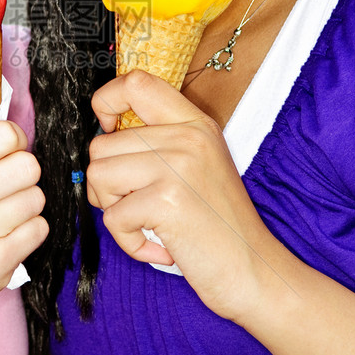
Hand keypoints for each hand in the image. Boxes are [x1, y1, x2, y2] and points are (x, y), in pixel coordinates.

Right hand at [0, 121, 46, 341]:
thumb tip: (15, 136)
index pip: (5, 134)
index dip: (15, 144)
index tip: (7, 157)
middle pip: (28, 165)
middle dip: (24, 176)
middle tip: (6, 190)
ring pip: (36, 197)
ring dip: (26, 207)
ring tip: (1, 218)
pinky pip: (39, 229)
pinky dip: (28, 233)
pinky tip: (4, 239)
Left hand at [88, 70, 280, 323]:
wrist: (256, 271)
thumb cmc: (219, 227)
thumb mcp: (198, 166)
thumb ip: (160, 143)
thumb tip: (103, 134)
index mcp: (195, 123)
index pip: (136, 83)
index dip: (107, 102)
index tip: (109, 130)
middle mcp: (188, 137)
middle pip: (102, 144)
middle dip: (106, 183)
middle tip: (140, 206)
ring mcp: (178, 166)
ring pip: (98, 177)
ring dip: (115, 210)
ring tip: (150, 223)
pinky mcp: (167, 201)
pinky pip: (113, 218)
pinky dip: (129, 242)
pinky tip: (161, 247)